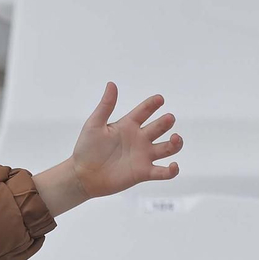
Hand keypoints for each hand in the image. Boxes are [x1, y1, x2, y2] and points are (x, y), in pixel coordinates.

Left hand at [32, 82, 181, 216]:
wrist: (82, 176)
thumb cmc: (86, 149)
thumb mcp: (94, 125)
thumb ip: (105, 106)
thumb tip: (111, 84)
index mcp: (129, 125)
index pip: (145, 110)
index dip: (153, 104)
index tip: (159, 99)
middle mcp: (140, 138)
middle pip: (161, 126)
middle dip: (166, 122)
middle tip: (167, 119)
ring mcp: (144, 155)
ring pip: (168, 147)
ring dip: (176, 142)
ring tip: (174, 138)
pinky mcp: (143, 173)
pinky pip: (163, 172)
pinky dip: (172, 171)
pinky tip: (173, 167)